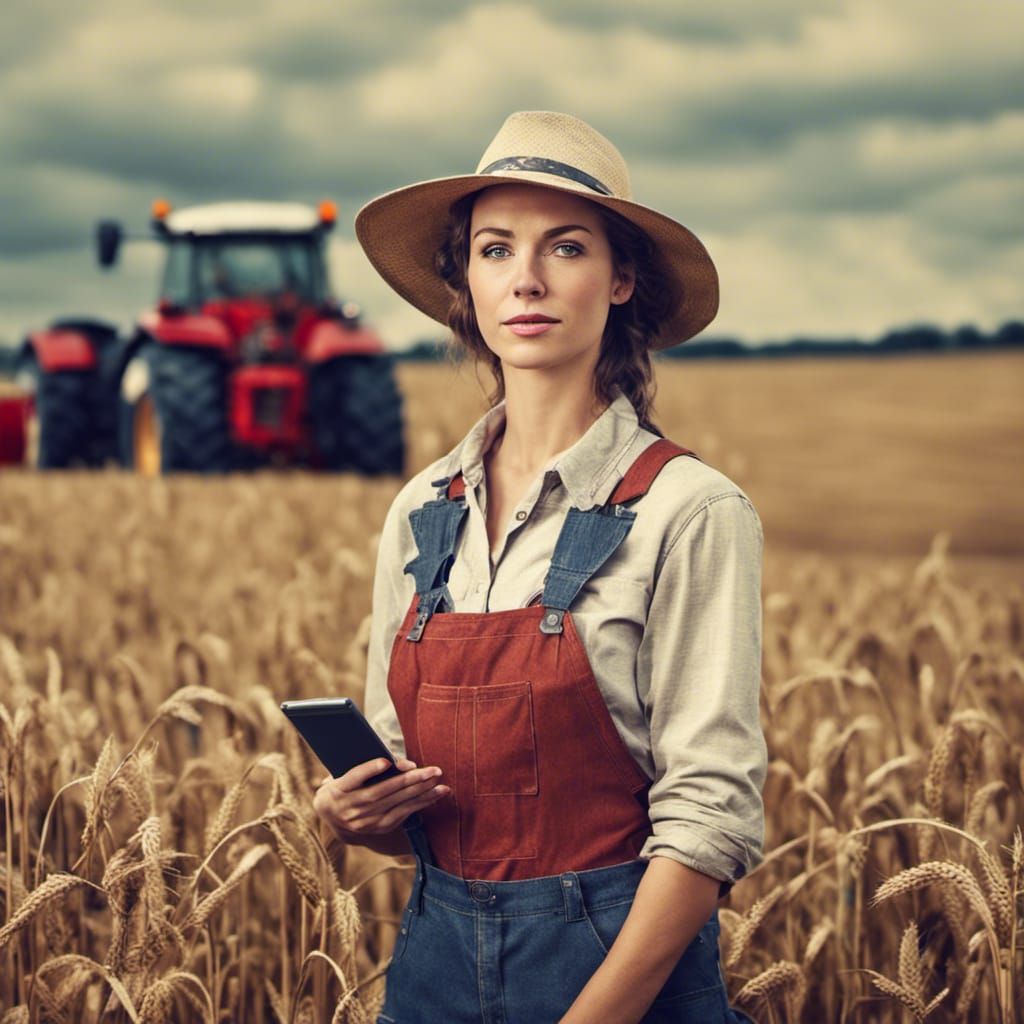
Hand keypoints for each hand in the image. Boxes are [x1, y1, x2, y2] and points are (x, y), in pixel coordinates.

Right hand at [313, 757, 449, 841]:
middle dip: (410, 779)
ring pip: (396, 803)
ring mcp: (366, 820)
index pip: (354, 778)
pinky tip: (435, 794)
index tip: (385, 762)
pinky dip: (420, 802)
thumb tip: (390, 760)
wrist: (334, 818)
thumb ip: (361, 767)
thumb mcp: (341, 774)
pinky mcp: (378, 827)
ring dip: (420, 791)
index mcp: (338, 789)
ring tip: (439, 781)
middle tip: (432, 770)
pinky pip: (403, 814)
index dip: (369, 769)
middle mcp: (351, 807)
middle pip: (383, 791)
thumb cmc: (342, 785)